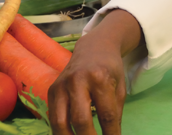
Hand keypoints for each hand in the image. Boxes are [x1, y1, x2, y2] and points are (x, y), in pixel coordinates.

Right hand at [48, 10, 142, 134]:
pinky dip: (60, 131)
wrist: (94, 47)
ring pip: (59, 122)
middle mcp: (77, 80)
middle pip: (80, 119)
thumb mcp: (120, 88)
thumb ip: (115, 112)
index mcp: (100, 78)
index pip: (106, 114)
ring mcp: (61, 85)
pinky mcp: (51, 89)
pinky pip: (52, 116)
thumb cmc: (110, 69)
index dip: (111, 134)